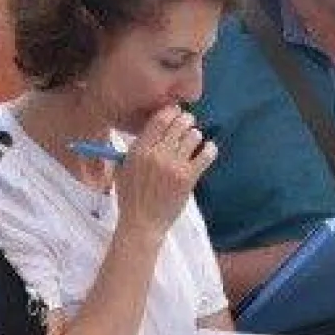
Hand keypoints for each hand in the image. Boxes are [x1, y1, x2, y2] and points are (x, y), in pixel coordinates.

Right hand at [117, 106, 216, 234]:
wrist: (142, 223)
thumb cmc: (131, 197)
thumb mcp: (124, 168)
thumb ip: (135, 148)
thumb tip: (152, 129)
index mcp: (139, 149)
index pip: (160, 119)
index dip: (171, 112)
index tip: (176, 112)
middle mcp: (156, 154)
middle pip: (178, 124)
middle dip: (186, 121)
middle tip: (189, 124)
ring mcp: (173, 165)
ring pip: (193, 136)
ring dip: (196, 136)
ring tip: (194, 141)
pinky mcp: (187, 178)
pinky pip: (206, 155)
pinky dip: (209, 150)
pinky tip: (208, 150)